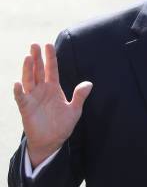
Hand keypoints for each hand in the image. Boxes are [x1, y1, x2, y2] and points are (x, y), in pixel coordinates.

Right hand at [13, 44, 91, 167]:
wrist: (51, 141)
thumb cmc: (62, 125)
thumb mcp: (74, 110)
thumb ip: (80, 96)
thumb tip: (89, 84)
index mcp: (53, 88)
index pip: (52, 69)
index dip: (50, 58)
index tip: (48, 45)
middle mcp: (41, 90)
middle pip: (38, 71)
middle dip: (37, 58)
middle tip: (35, 45)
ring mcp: (32, 98)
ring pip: (29, 80)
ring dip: (27, 70)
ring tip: (28, 57)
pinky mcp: (25, 108)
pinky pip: (21, 98)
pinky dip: (19, 91)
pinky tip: (17, 83)